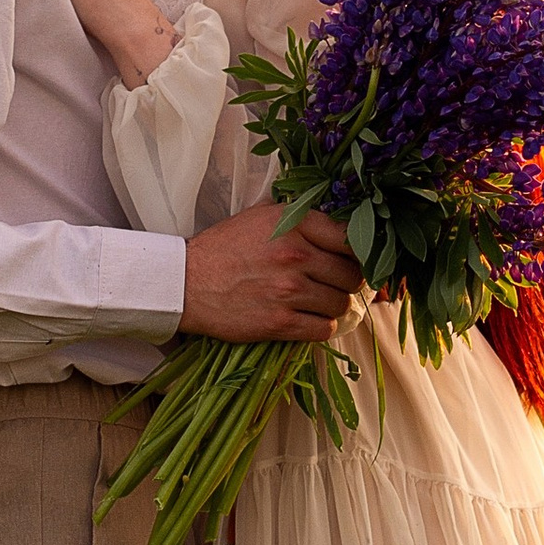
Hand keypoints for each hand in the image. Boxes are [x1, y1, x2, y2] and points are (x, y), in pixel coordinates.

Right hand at [179, 201, 362, 341]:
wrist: (185, 283)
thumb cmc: (223, 248)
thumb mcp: (260, 216)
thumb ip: (298, 215)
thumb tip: (335, 216)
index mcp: (294, 224)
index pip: (351, 239)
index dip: (358, 252)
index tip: (352, 259)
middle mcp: (296, 255)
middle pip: (352, 275)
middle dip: (347, 281)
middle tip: (334, 282)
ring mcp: (289, 291)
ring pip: (340, 304)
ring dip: (333, 305)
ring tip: (318, 301)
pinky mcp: (279, 322)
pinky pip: (324, 329)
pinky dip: (322, 326)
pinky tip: (309, 319)